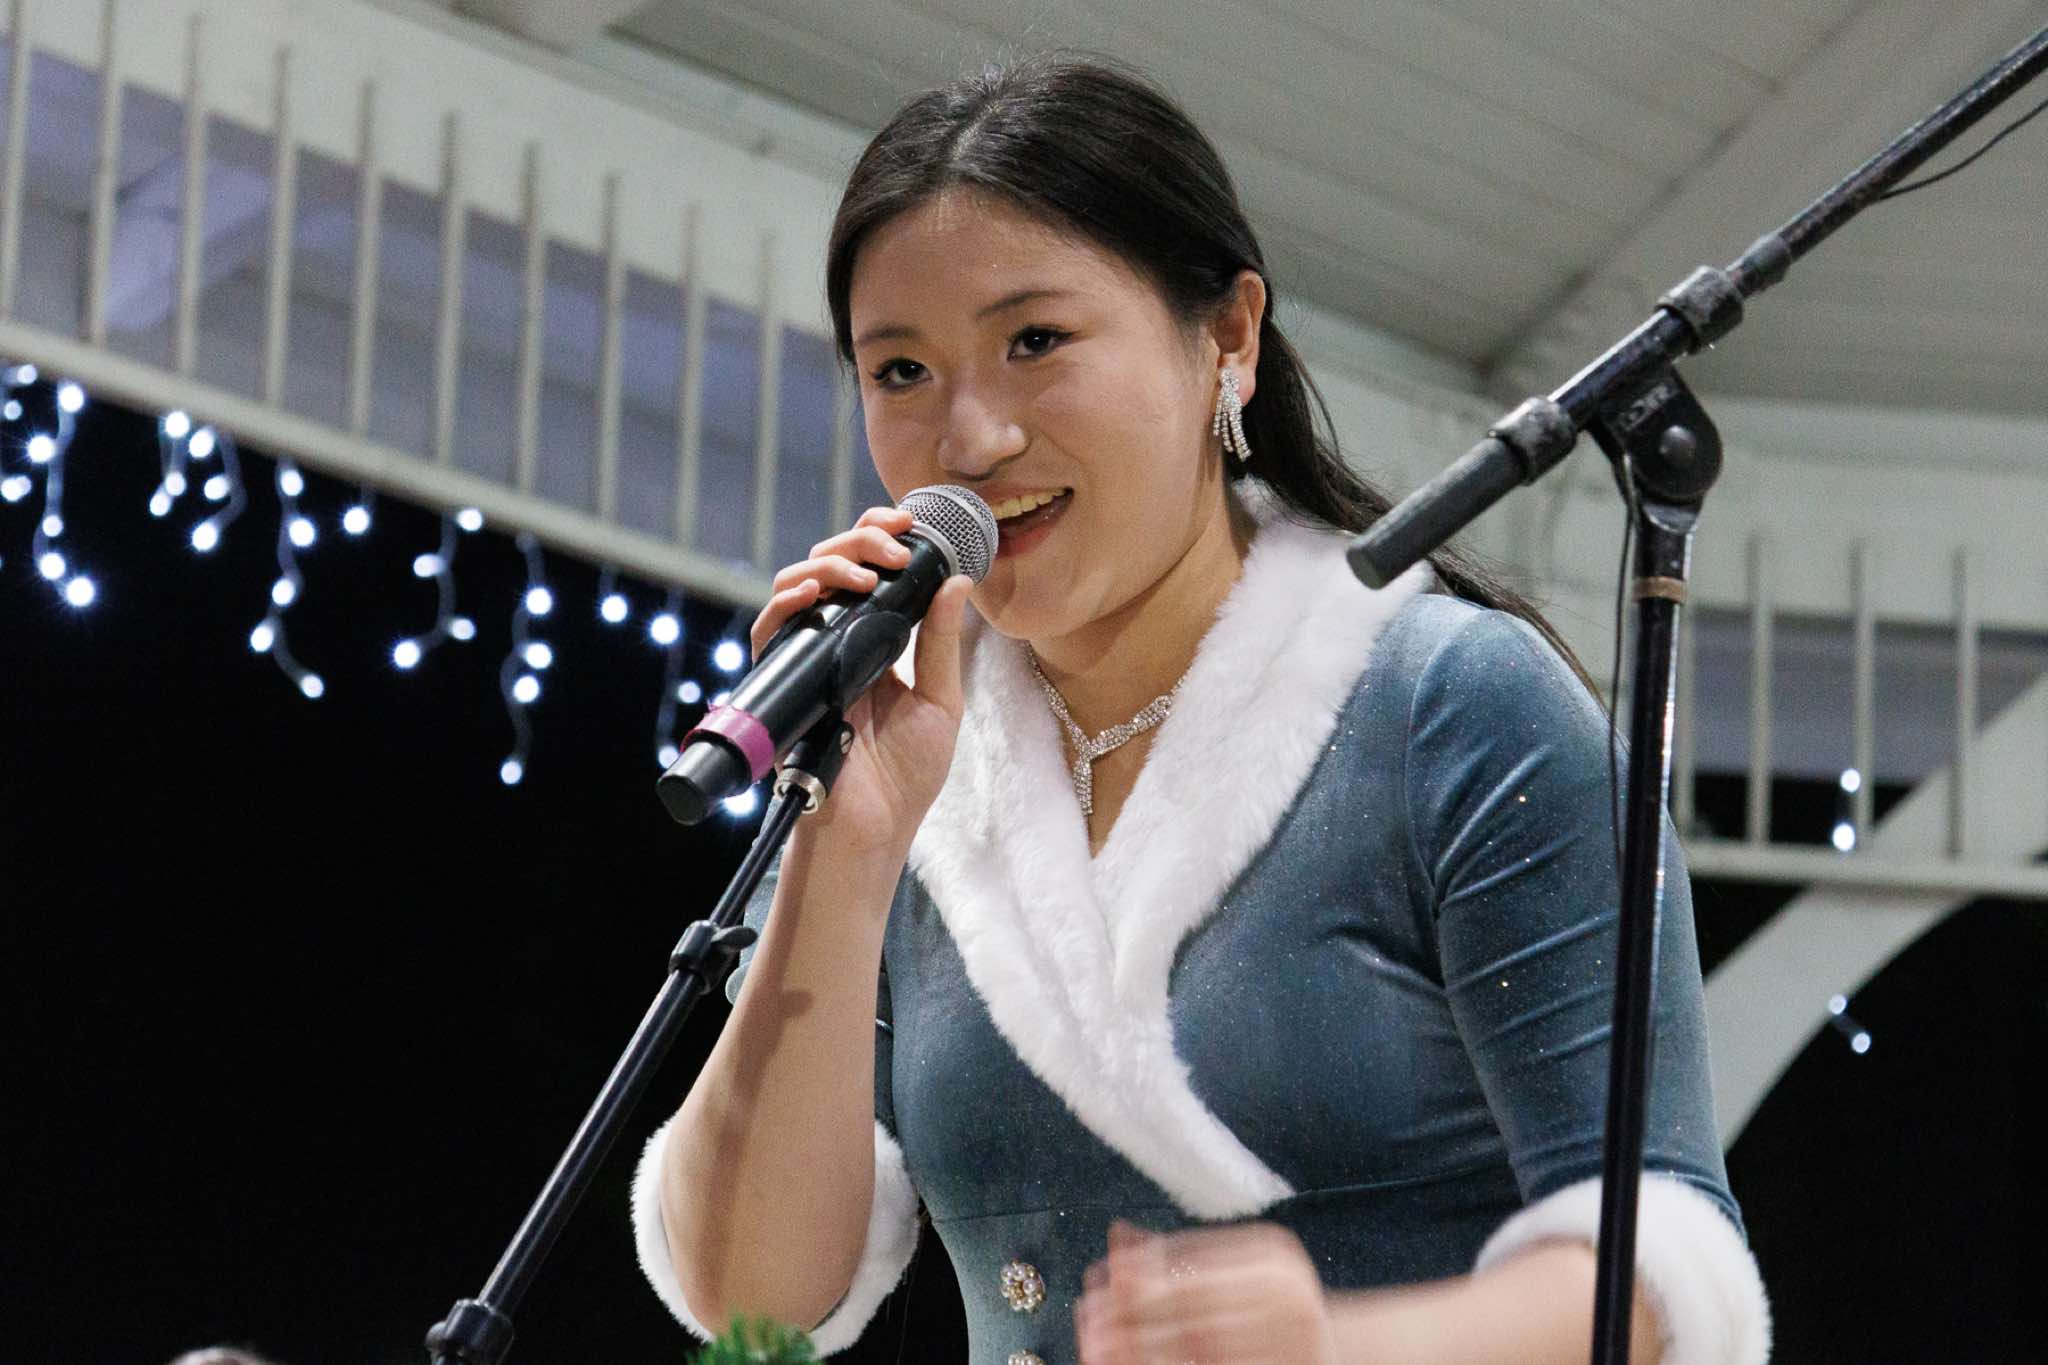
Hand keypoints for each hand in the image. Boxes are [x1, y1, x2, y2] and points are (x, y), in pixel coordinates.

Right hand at [750, 506, 974, 858]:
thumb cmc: (906, 778)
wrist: (873, 831)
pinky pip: (770, 631)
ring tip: (866, 571)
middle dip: (861, 540)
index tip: (909, 521)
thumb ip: (941, 643)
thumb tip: (956, 580)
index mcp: (876, 643)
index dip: (881, 537)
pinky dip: (789, 602)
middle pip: (833, 567)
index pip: (870, 572)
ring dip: (830, 564)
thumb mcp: (940, 702)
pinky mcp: (784, 683)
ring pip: (798, 586)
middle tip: (894, 541)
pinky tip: (817, 594)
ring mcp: (808, 660)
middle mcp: (837, 644)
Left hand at [1075, 1220, 1340, 1364]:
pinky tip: (1138, 1364)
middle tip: (1088, 1315)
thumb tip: (1116, 1232)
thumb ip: (1180, 1252)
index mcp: (1274, 1254)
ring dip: (1143, 1347)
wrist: (1340, 1348)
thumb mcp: (1237, 1266)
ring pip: (1200, 1345)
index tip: (1098, 1276)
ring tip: (1099, 1345)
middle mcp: (1289, 1294)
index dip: (1141, 1269)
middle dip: (1133, 1310)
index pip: (1195, 1258)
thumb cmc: (1274, 1304)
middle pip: (1194, 1302)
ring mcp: (1293, 1339)